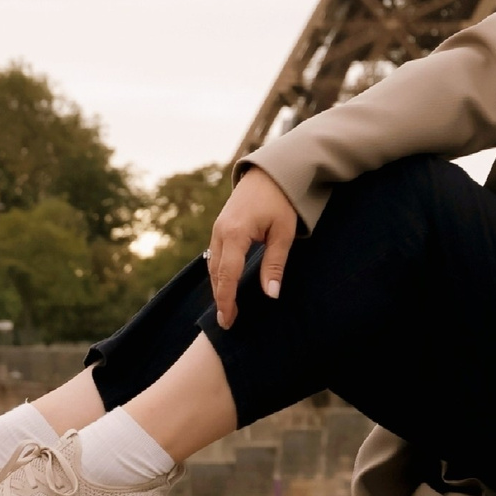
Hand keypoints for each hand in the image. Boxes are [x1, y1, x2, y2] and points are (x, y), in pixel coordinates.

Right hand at [206, 168, 297, 329]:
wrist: (269, 173)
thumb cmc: (281, 201)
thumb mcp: (283, 233)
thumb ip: (275, 264)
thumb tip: (270, 294)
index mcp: (235, 233)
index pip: (227, 275)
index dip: (226, 300)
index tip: (228, 320)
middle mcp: (220, 232)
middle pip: (216, 273)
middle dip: (220, 299)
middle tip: (227, 323)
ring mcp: (217, 229)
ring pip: (213, 265)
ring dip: (218, 287)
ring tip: (226, 309)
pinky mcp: (220, 227)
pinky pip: (215, 256)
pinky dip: (219, 273)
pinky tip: (226, 285)